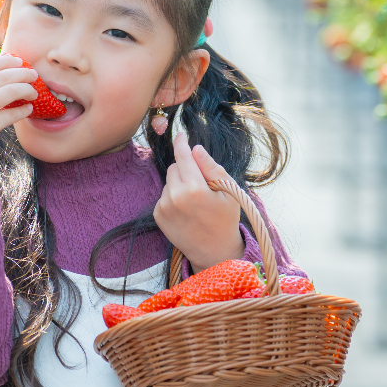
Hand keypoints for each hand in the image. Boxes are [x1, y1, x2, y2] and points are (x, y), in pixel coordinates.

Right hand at [0, 55, 38, 153]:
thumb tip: (1, 73)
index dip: (4, 61)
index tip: (18, 61)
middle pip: (0, 76)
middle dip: (21, 73)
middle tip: (33, 74)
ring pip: (10, 90)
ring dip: (26, 89)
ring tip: (34, 92)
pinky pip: (13, 113)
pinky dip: (24, 110)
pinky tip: (29, 109)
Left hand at [153, 131, 244, 271]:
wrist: (213, 252)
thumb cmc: (225, 219)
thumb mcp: (228, 191)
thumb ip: (211, 167)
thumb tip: (195, 148)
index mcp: (195, 189)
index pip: (183, 156)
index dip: (182, 143)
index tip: (180, 135)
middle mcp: (175, 197)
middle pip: (175, 167)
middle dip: (186, 169)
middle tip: (202, 185)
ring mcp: (164, 207)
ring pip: (169, 181)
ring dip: (179, 184)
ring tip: (195, 201)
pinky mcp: (158, 215)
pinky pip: (164, 195)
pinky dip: (173, 197)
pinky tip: (186, 210)